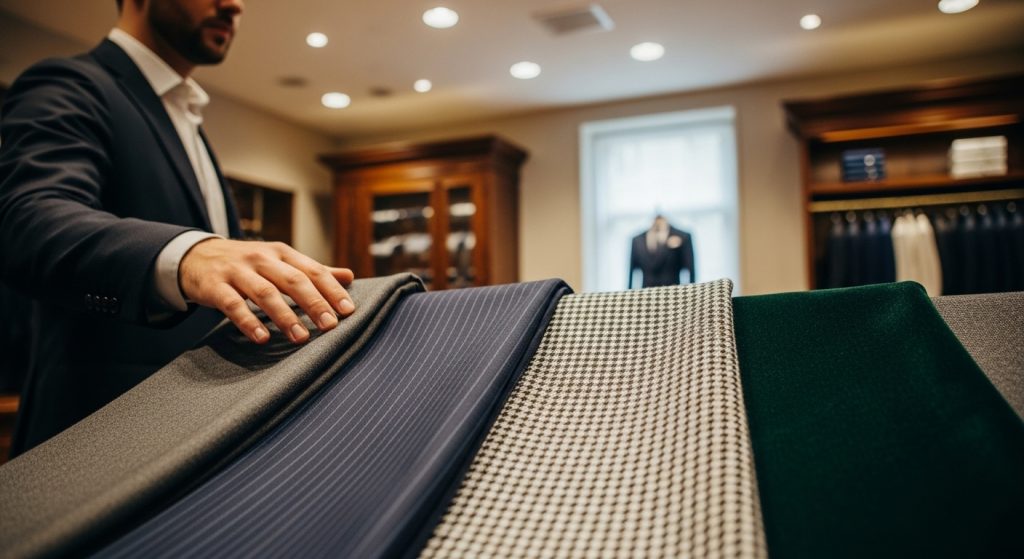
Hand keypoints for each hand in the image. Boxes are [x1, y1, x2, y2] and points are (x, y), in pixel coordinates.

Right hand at [179, 238, 354, 343]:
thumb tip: (349, 276)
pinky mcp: (214, 286)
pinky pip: (233, 305)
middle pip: (293, 280)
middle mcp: (262, 258)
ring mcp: (237, 271)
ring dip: (285, 316)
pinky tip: (262, 338)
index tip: (348, 310)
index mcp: (282, 253)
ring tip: (301, 337)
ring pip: (265, 293)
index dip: (331, 290)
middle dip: (314, 303)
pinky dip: (248, 321)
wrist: (196, 255)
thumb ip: (312, 271)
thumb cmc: (248, 263)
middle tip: (330, 326)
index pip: (312, 270)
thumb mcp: (280, 261)